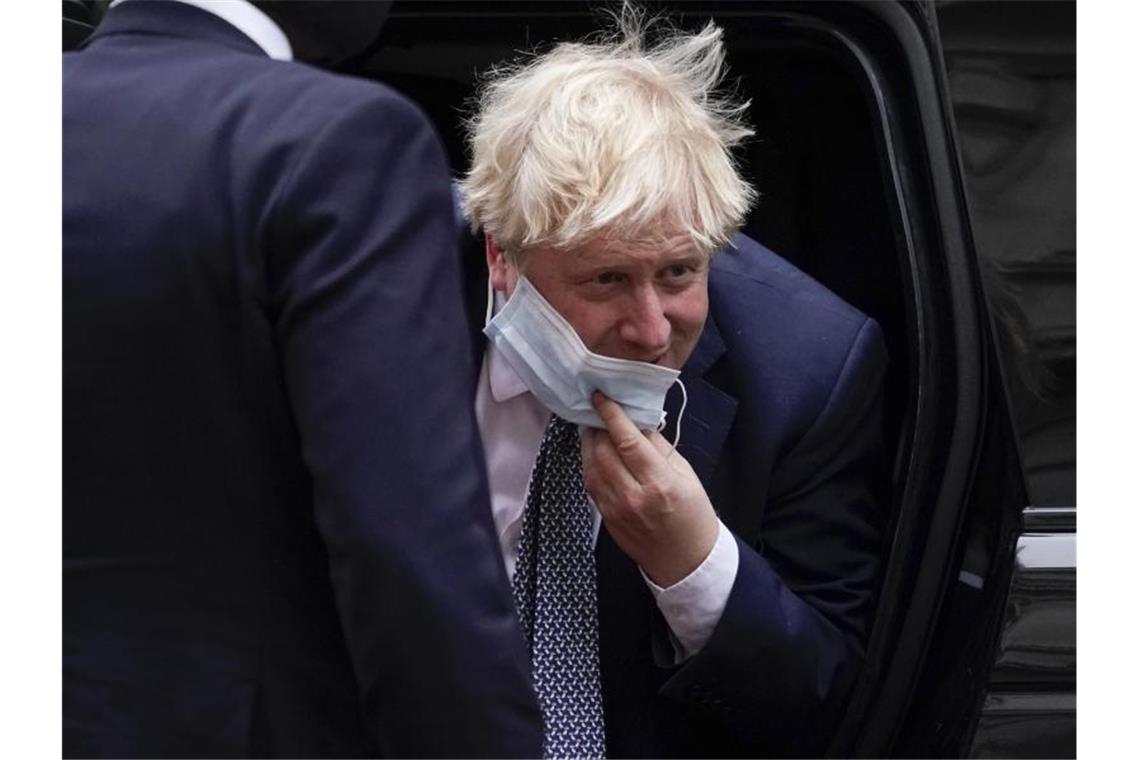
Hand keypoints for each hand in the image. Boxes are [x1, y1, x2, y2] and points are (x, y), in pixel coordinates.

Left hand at [581, 392, 719, 586]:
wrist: (686, 560)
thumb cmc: (693, 515)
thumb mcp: (687, 474)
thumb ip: (659, 447)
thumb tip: (637, 423)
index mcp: (659, 482)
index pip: (627, 440)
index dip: (611, 415)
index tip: (601, 397)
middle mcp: (633, 496)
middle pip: (602, 450)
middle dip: (597, 426)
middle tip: (598, 410)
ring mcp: (616, 508)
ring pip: (590, 466)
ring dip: (588, 443)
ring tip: (595, 428)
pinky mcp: (606, 517)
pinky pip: (590, 483)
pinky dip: (589, 463)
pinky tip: (595, 452)